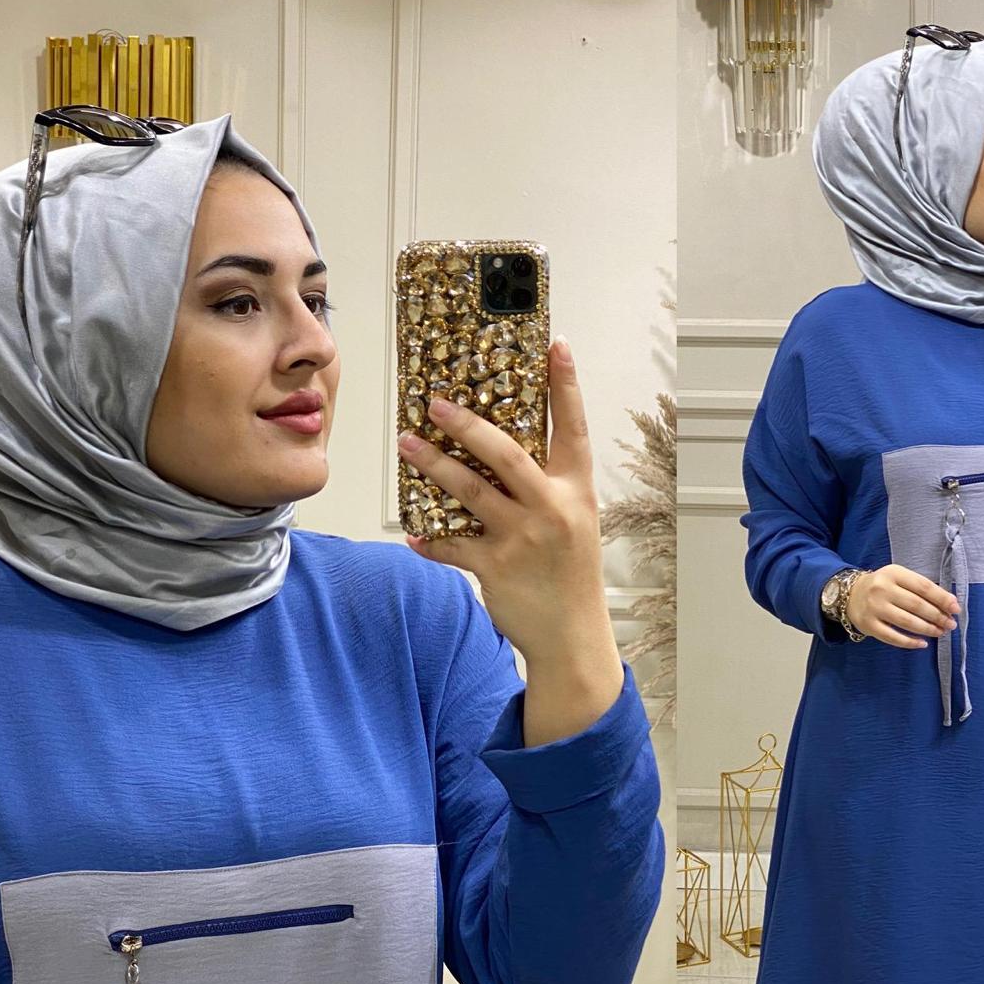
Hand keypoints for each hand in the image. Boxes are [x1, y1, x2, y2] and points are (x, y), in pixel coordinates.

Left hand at [395, 338, 622, 744]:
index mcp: (576, 493)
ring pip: (470, 491)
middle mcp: (552, 510)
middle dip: (468, 424)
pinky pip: (453, 545)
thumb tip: (502, 457)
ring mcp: (522, 539)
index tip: (556, 346)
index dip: (566, 387)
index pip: (574, 429)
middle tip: (436, 402)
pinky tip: (415, 534)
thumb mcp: (574, 526)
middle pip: (505, 453)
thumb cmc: (570, 578)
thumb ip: (546, 491)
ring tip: (407, 444)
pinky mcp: (496, 569)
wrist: (573, 638)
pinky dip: (431, 539)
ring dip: (433, 465)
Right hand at [845, 565, 958, 649]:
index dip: (942, 598)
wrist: (850, 594)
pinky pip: (893, 637)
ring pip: (907, 622)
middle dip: (938, 616)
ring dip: (928, 629)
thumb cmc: (882, 586)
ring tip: (940, 632)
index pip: (923, 587)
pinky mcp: (869, 625)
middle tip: (950, 624)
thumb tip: (948, 604)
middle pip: (917, 605)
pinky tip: (922, 643)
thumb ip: (920, 588)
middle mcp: (882, 589)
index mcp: (894, 573)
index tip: (955, 609)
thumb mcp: (899, 578)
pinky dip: (910, 642)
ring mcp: (874, 608)